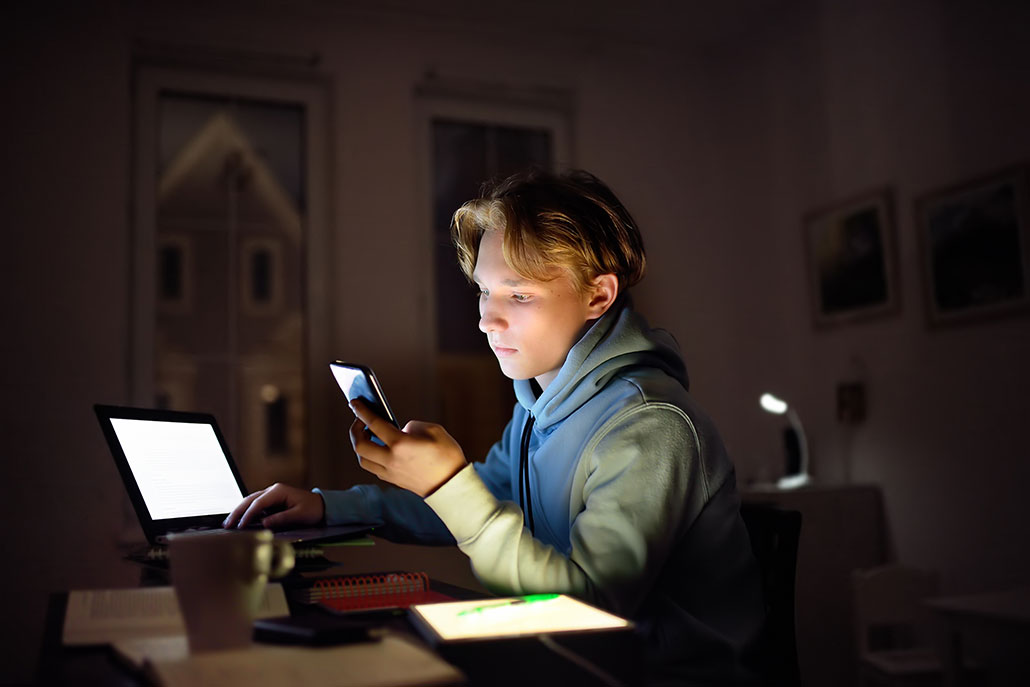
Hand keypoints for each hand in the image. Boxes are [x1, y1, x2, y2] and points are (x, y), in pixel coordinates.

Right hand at [223, 483, 324, 529]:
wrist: (322, 506)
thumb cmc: (313, 509)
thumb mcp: (299, 515)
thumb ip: (281, 519)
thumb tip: (264, 524)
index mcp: (279, 491)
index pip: (258, 503)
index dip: (248, 515)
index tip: (240, 526)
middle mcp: (273, 490)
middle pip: (250, 500)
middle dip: (237, 512)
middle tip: (227, 524)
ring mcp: (272, 494)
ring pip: (250, 501)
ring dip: (239, 511)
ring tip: (229, 523)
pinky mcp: (272, 500)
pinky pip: (256, 505)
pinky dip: (247, 512)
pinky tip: (240, 520)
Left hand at [349, 398, 467, 496]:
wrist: (452, 485)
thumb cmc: (447, 456)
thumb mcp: (433, 430)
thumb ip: (412, 426)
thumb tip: (401, 430)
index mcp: (400, 444)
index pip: (373, 424)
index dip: (361, 411)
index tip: (354, 403)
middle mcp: (391, 459)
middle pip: (359, 445)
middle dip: (355, 430)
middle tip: (360, 421)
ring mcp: (390, 472)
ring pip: (363, 460)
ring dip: (360, 446)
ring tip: (367, 435)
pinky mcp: (394, 480)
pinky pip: (373, 468)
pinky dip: (371, 456)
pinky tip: (379, 449)